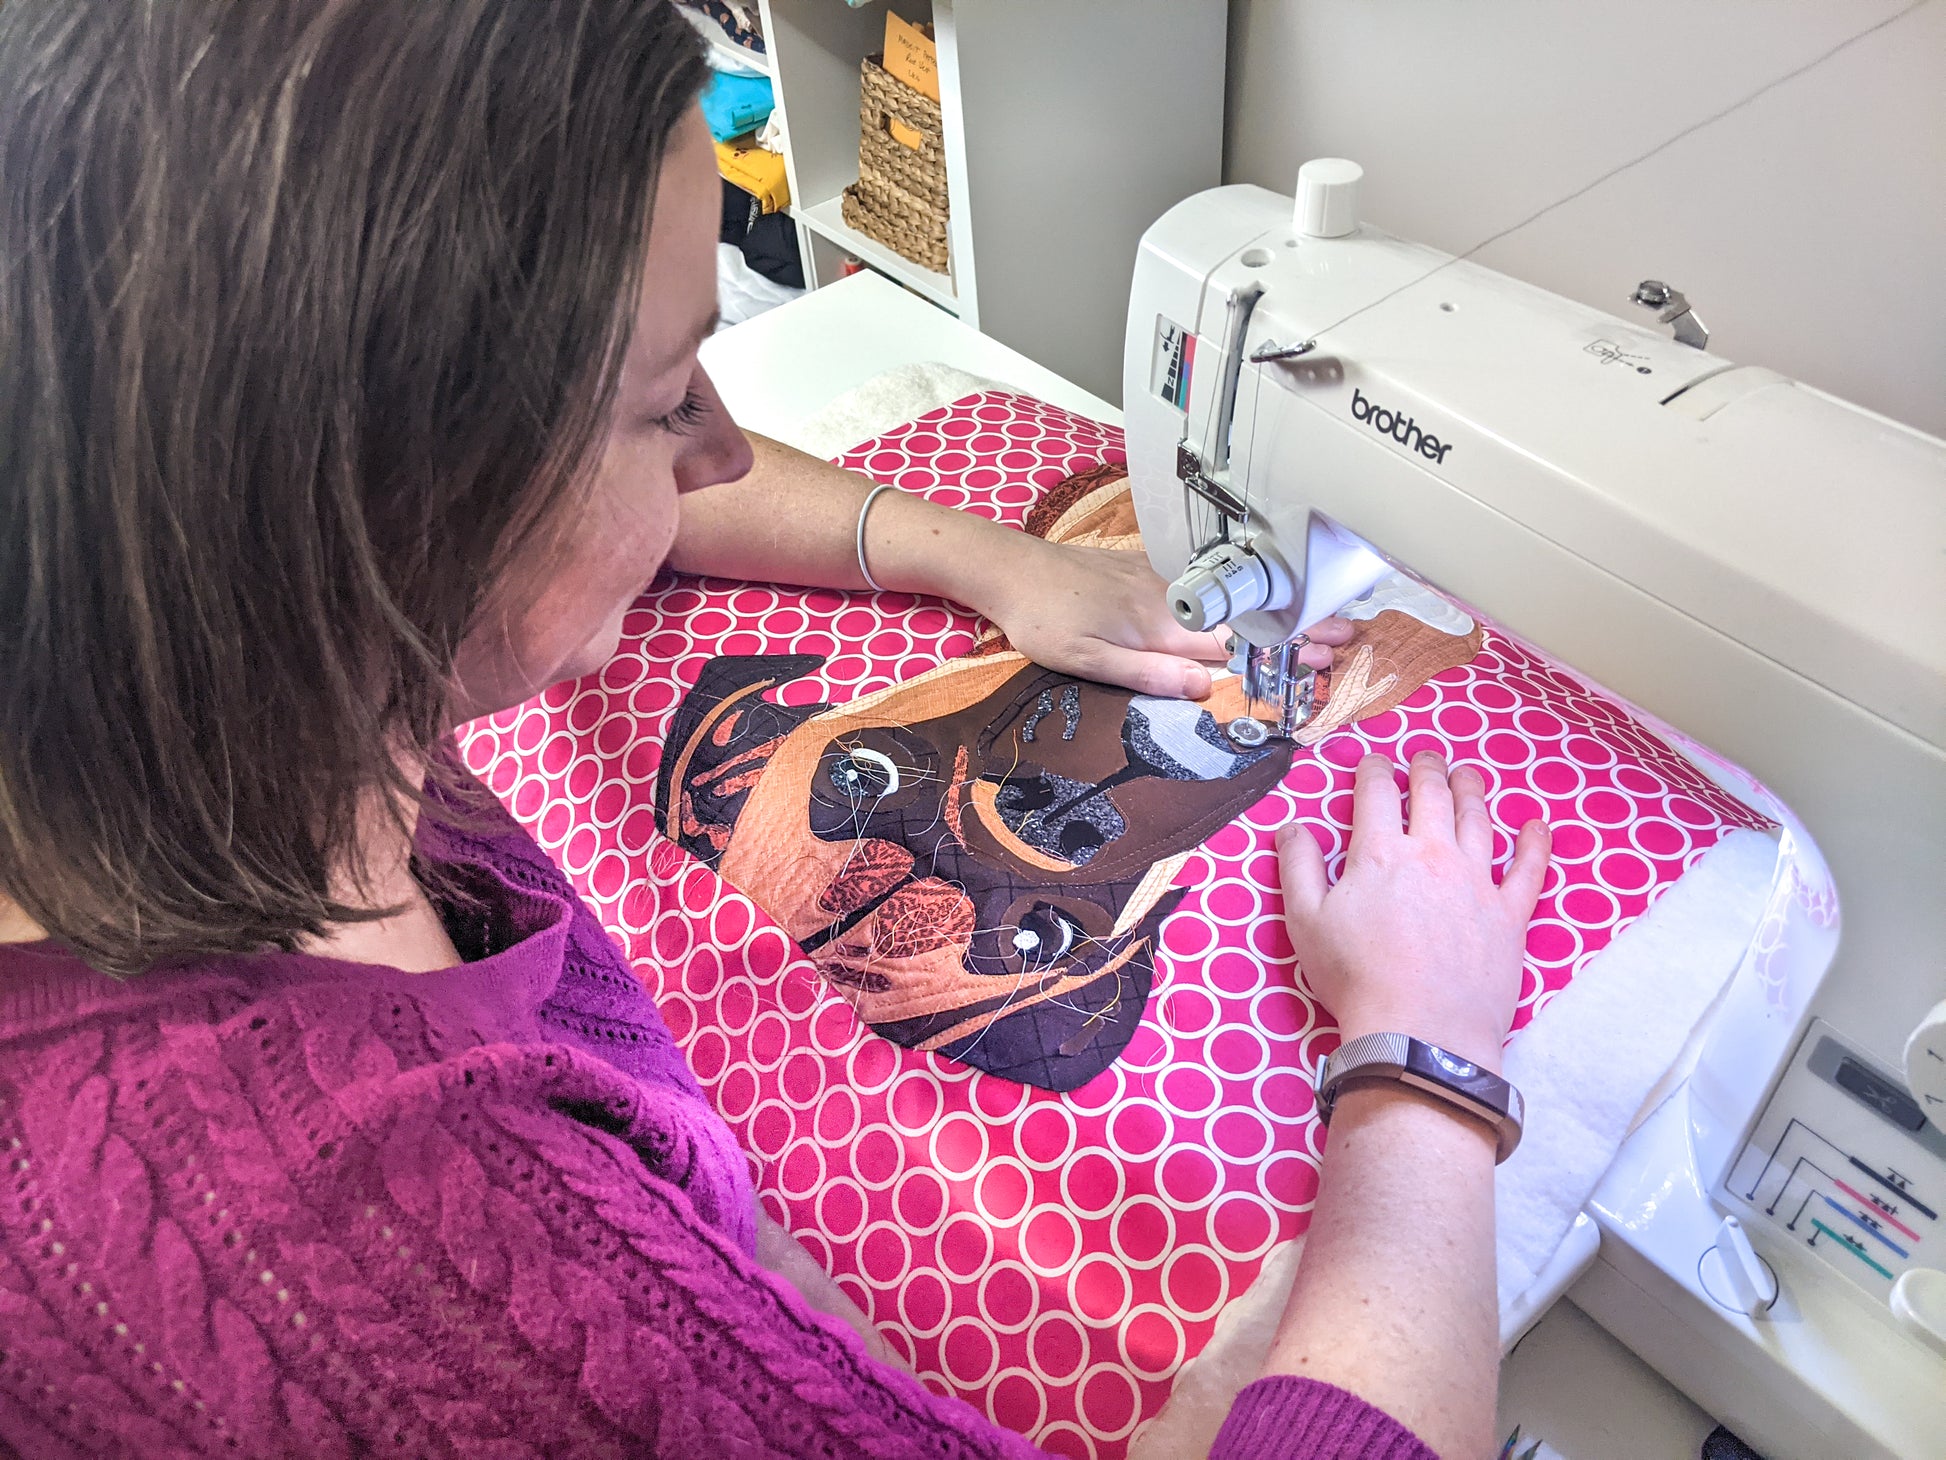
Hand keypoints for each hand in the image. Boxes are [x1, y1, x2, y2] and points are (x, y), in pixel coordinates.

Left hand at [962, 533, 1352, 699]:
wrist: (1010, 568)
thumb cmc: (1044, 621)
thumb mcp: (1089, 661)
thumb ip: (1148, 674)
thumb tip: (1206, 688)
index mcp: (1162, 624)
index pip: (1237, 642)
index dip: (1285, 651)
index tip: (1327, 657)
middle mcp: (1170, 598)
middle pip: (1247, 616)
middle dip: (1298, 627)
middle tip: (1346, 637)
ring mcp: (1160, 580)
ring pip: (1231, 599)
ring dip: (1276, 610)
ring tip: (1320, 619)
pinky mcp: (1146, 571)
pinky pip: (1206, 587)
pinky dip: (1241, 595)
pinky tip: (1257, 600)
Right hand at [1276, 751, 1550, 1071]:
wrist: (1421, 1032)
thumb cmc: (1357, 980)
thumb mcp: (1306, 922)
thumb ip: (1297, 867)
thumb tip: (1292, 827)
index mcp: (1379, 853)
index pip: (1375, 793)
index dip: (1372, 771)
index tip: (1371, 765)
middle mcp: (1432, 854)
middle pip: (1432, 793)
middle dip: (1426, 768)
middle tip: (1425, 759)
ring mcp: (1476, 882)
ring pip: (1478, 819)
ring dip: (1472, 790)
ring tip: (1468, 775)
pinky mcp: (1509, 914)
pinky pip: (1528, 869)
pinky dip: (1534, 844)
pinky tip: (1536, 826)